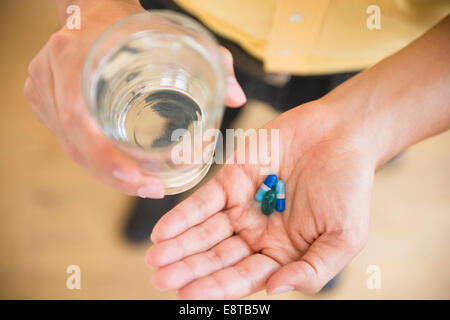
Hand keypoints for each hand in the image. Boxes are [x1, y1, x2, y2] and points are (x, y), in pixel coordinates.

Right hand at [24, 0, 245, 197]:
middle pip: (76, 146)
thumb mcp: (171, 34)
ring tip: (141, 184)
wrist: (93, 8)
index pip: (80, 124)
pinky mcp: (42, 99)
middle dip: (115, 176)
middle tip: (152, 189)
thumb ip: (212, 60)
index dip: (109, 164)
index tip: (147, 183)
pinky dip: (93, 158)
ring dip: (105, 172)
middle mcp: (49, 76)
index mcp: (74, 56)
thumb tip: (237, 98)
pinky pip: (67, 139)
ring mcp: (41, 89)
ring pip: (71, 147)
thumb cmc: (131, 22)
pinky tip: (118, 168)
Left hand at [146, 101, 373, 298]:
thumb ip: (314, 270)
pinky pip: (204, 200)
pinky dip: (183, 214)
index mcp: (280, 253)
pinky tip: (163, 230)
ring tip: (155, 258)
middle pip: (217, 257)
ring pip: (205, 231)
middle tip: (160, 279)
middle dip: (189, 268)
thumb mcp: (344, 237)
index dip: (217, 286)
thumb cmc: (350, 188)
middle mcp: (256, 234)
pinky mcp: (232, 178)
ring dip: (180, 245)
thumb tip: (275, 289)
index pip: (244, 276)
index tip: (188, 295)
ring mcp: (242, 206)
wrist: (342, 135)